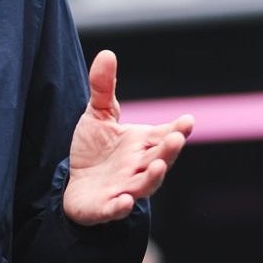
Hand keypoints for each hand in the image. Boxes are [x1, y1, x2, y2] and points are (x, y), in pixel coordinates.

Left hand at [62, 50, 193, 225]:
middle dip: (169, 151)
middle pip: (160, 159)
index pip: (165, 136)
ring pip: (145, 185)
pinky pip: (115, 209)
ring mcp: (124, 188)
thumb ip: (103, 87)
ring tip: (159, 167)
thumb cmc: (94, 150)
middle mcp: (139, 166)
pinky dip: (120, 207)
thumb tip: (107, 53)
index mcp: (143, 144)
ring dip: (153, 177)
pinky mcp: (104, 207)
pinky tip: (125, 202)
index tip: (188, 121)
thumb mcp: (97, 115)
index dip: (179, 130)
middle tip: (176, 138)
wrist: (74, 185)